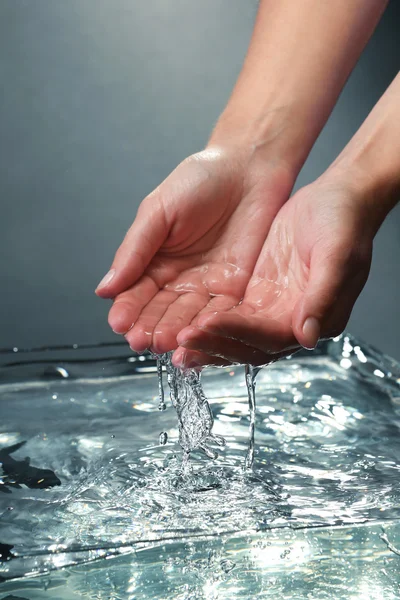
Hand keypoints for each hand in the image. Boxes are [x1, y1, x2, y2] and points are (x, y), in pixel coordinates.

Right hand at [96, 147, 293, 354]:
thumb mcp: (158, 211)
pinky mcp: (235, 289)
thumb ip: (135, 249)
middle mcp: (178, 279)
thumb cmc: (200, 180)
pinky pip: (221, 312)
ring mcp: (206, 286)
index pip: (136, 292)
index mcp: (154, 261)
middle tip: (140, 342)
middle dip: (149, 326)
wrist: (248, 169)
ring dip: (175, 332)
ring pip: (187, 316)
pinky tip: (197, 336)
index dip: (127, 309)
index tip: (120, 324)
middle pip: (160, 310)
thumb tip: (105, 288)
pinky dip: (209, 326)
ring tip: (164, 344)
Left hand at [174, 174, 373, 366]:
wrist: (338, 199)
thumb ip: (323, 295)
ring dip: (204, 340)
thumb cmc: (345, 222)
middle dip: (213, 345)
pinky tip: (181, 323)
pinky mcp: (254, 293)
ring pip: (231, 334)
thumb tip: (307, 336)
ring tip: (171, 341)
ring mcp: (269, 308)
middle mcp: (289, 320)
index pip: (269, 337)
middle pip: (246, 344)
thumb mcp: (338, 253)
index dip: (237, 333)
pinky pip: (225, 314)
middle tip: (179, 342)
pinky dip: (204, 322)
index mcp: (315, 317)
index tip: (205, 325)